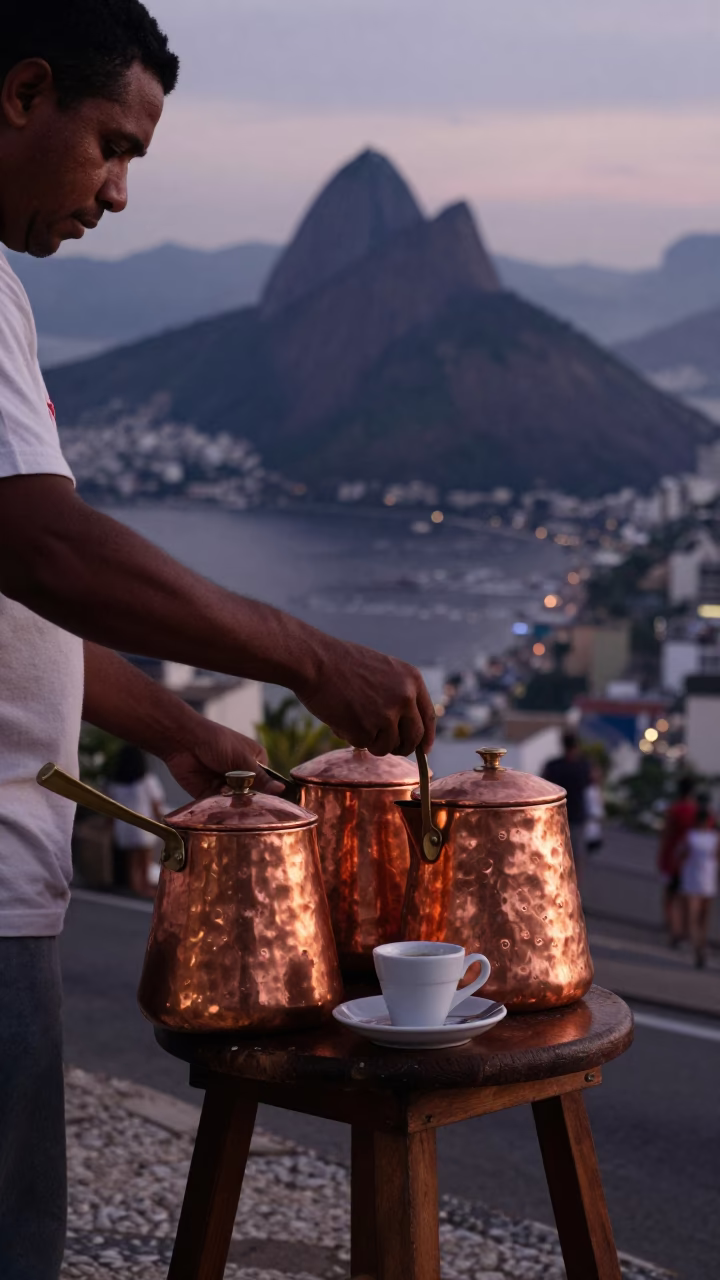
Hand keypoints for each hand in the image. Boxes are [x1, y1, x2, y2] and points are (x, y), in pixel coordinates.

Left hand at [161, 721, 282, 797]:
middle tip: (243, 795)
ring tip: (225, 789)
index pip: (268, 782)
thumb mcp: (242, 759)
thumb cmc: (217, 742)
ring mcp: (226, 784)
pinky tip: (216, 793)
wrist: (184, 742)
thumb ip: (260, 778)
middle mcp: (242, 774)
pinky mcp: (210, 794)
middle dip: (247, 797)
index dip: (268, 792)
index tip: (269, 801)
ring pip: (235, 802)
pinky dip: (219, 804)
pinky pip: (219, 806)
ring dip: (232, 800)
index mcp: (255, 761)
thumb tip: (282, 789)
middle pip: (252, 795)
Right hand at [296, 638, 435, 756]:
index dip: (426, 737)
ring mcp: (386, 715)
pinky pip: (364, 745)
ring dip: (372, 742)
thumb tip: (404, 728)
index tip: (424, 750)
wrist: (315, 661)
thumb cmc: (342, 663)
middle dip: (401, 747)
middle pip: (413, 738)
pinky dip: (352, 737)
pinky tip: (341, 717)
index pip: (428, 716)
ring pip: (388, 747)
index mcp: (412, 680)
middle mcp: (405, 698)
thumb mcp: (383, 671)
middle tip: (386, 746)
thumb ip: (398, 694)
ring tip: (353, 721)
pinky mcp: (366, 729)